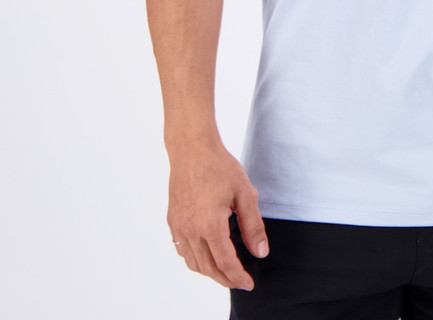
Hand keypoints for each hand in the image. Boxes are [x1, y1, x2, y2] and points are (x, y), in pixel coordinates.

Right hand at [167, 142, 268, 289]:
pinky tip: (205, 256)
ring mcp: (178, 227)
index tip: (249, 284)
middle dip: (225, 279)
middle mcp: (190, 230)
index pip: (225, 263)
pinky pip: (182, 250)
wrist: (192, 148)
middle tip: (240, 281)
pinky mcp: (172, 221)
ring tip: (225, 272)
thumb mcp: (244, 194)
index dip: (238, 277)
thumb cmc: (219, 166)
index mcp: (210, 225)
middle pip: (208, 268)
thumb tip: (260, 252)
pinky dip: (194, 260)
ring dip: (209, 272)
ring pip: (193, 263)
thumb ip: (253, 226)